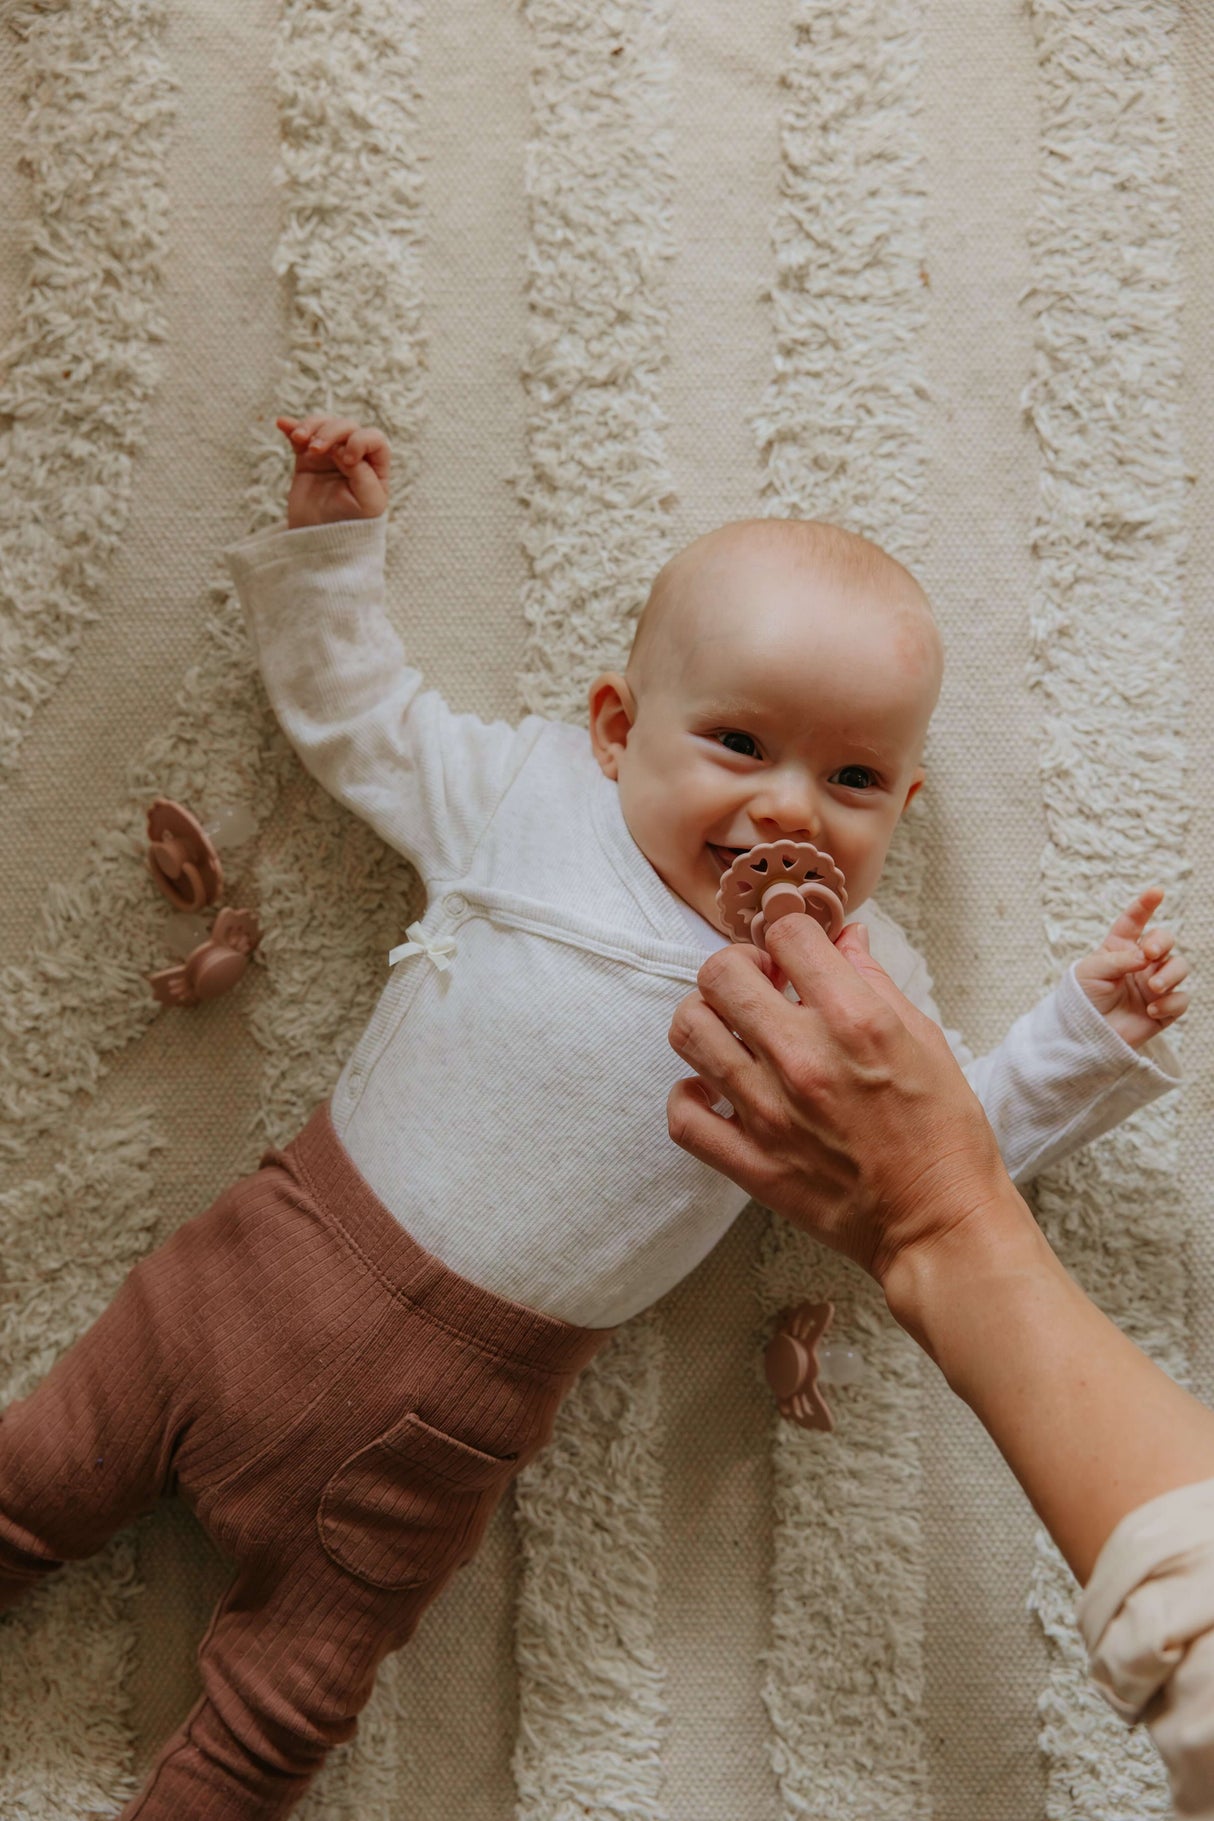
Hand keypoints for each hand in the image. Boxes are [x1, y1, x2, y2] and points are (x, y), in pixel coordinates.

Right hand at [277, 414, 389, 527]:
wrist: (320, 541)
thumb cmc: (351, 525)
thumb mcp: (368, 503)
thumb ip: (362, 473)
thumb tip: (341, 447)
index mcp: (376, 466)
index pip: (374, 438)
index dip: (360, 441)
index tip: (346, 461)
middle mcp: (354, 455)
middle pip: (346, 427)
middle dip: (330, 433)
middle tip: (316, 450)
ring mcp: (330, 454)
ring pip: (323, 425)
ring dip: (310, 426)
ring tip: (299, 440)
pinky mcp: (307, 457)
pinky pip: (300, 435)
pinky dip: (291, 427)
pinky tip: (282, 424)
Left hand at [666, 917, 1012, 1285]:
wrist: (938, 1222)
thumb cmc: (942, 1134)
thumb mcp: (925, 1038)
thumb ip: (874, 980)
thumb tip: (844, 938)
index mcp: (854, 1021)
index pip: (786, 935)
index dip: (788, 934)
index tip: (793, 953)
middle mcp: (803, 1060)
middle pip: (721, 974)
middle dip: (738, 966)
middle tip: (759, 985)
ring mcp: (768, 1113)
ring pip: (689, 1031)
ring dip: (708, 1018)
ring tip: (733, 1031)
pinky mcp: (750, 1161)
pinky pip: (682, 1115)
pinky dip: (689, 1094)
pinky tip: (716, 1090)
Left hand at [1074, 886, 1189, 1046]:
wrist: (1083, 1035)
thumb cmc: (1082, 999)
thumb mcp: (1091, 972)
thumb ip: (1119, 959)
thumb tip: (1147, 956)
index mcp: (1119, 948)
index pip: (1134, 922)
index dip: (1145, 905)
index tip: (1157, 891)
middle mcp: (1141, 963)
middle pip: (1164, 940)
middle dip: (1162, 942)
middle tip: (1150, 954)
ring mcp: (1154, 985)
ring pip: (1180, 967)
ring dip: (1170, 974)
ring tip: (1152, 988)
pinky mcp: (1164, 1009)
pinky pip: (1181, 999)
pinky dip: (1170, 1002)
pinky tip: (1152, 1010)